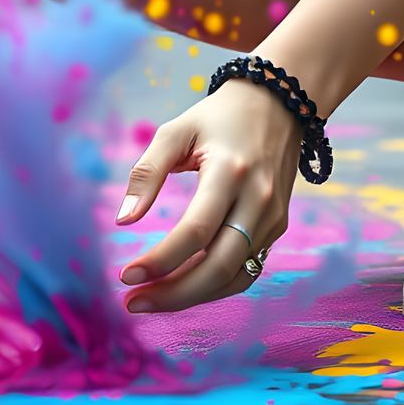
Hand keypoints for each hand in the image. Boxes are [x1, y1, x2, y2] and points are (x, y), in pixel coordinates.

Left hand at [113, 79, 301, 312]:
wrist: (279, 102)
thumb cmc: (219, 116)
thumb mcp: (177, 130)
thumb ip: (147, 172)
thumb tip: (124, 221)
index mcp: (231, 172)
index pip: (195, 232)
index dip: (160, 260)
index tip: (126, 275)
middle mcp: (257, 200)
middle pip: (218, 267)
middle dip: (173, 294)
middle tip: (133, 302)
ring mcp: (273, 216)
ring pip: (234, 276)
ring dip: (192, 296)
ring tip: (152, 299)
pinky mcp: (277, 225)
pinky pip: (246, 268)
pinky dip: (215, 285)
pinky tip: (185, 285)